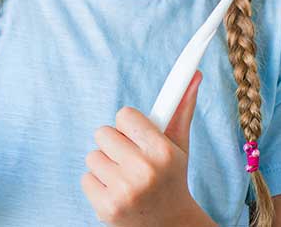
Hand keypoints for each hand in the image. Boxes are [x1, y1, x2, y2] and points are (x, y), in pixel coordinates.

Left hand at [81, 70, 212, 226]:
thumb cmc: (171, 178)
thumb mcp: (179, 146)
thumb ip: (182, 109)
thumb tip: (195, 74)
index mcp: (162, 152)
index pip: (124, 115)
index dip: (129, 126)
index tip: (137, 136)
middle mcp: (143, 171)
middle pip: (103, 133)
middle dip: (114, 144)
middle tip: (131, 160)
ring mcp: (123, 191)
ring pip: (93, 156)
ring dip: (106, 165)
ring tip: (126, 179)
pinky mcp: (106, 207)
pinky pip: (85, 177)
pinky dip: (97, 185)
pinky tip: (116, 193)